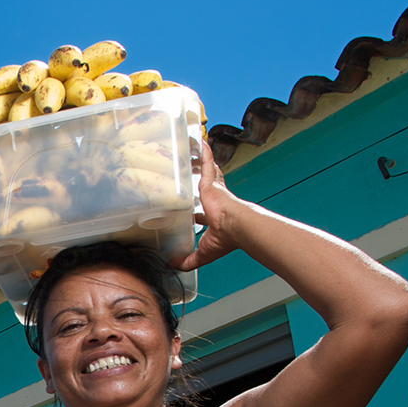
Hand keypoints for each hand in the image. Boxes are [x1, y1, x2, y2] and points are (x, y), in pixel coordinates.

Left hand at [167, 140, 247, 271]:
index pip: (200, 212)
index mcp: (211, 215)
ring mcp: (214, 189)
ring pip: (205, 172)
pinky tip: (201, 140)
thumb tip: (171, 266)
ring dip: (199, 162)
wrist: (236, 226)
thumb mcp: (203, 252)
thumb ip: (187, 260)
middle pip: (203, 187)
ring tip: (191, 151)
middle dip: (197, 180)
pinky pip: (207, 162)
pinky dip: (204, 152)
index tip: (189, 211)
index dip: (194, 211)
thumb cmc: (225, 238)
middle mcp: (213, 200)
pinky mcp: (213, 181)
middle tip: (188, 173)